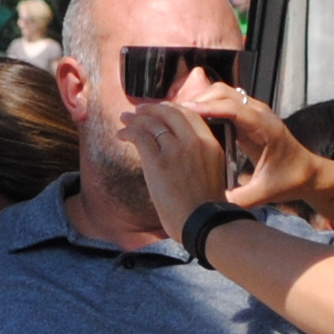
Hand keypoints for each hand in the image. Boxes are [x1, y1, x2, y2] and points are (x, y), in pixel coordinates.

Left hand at [127, 100, 230, 232]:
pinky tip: (121, 135)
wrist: (203, 224)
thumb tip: (182, 155)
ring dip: (136, 119)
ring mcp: (175, 150)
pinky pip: (139, 136)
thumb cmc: (206, 208)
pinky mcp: (157, 161)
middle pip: (170, 113)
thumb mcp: (212, 173)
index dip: (171, 110)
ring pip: (152, 123)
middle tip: (139, 111)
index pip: (189, 115)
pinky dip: (128, 132)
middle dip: (152, 109)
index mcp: (210, 144)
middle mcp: (194, 141)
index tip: (160, 111)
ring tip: (125, 119)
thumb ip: (199, 157)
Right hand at [186, 83, 331, 211]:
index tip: (184, 112)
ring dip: (201, 100)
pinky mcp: (248, 116)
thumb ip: (240, 199)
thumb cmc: (290, 181)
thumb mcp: (265, 194)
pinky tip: (191, 121)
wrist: (308, 173)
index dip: (208, 107)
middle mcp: (260, 114)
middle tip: (174, 114)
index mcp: (265, 128)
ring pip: (223, 94)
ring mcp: (254, 112)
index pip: (233, 109)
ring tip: (178, 116)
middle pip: (224, 93)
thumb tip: (212, 205)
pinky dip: (207, 106)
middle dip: (199, 99)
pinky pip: (224, 103)